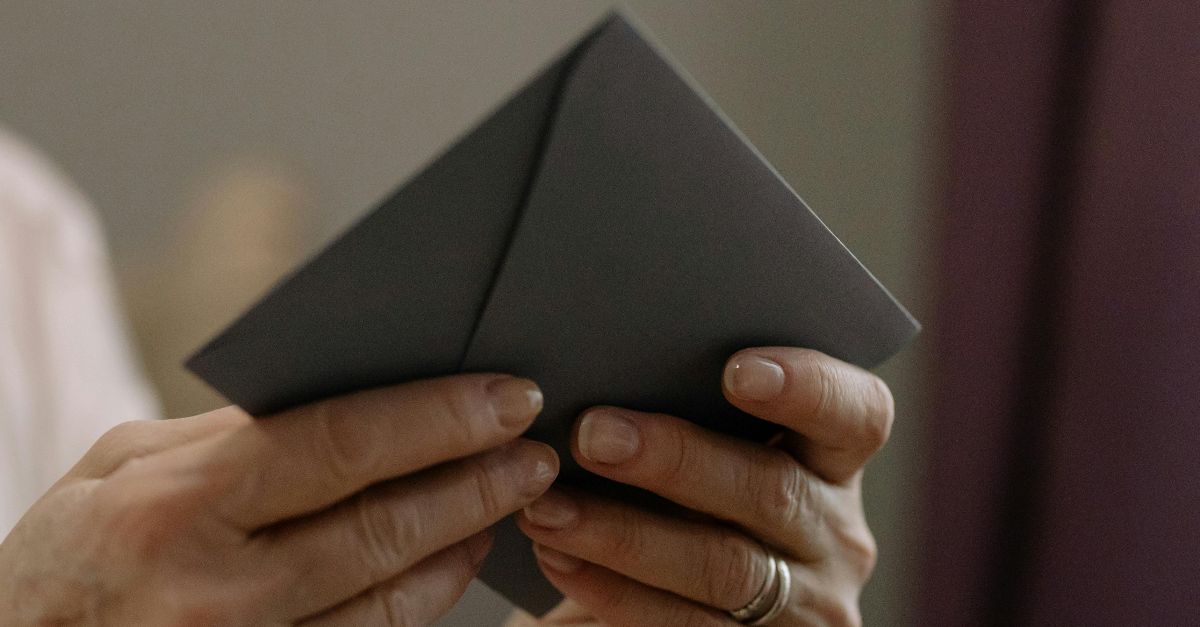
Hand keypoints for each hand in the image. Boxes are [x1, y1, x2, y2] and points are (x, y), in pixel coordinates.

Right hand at [0, 374, 556, 625]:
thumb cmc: (67, 554)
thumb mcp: (121, 467)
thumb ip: (233, 436)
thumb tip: (353, 405)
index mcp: (176, 505)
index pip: (340, 445)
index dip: (438, 418)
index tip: (509, 396)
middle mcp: (216, 592)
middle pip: (385, 526)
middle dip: (478, 482)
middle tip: (536, 449)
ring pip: (394, 599)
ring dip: (465, 542)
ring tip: (510, 496)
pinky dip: (426, 598)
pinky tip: (454, 557)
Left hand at [515, 348, 892, 625]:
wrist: (662, 598)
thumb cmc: (675, 498)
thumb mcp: (705, 451)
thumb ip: (682, 408)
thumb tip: (602, 358)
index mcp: (832, 461)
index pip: (856, 416)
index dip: (808, 388)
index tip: (736, 370)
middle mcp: (834, 534)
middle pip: (772, 492)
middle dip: (676, 460)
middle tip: (593, 434)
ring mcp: (804, 605)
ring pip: (724, 568)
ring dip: (626, 535)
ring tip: (550, 507)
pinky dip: (613, 592)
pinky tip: (560, 559)